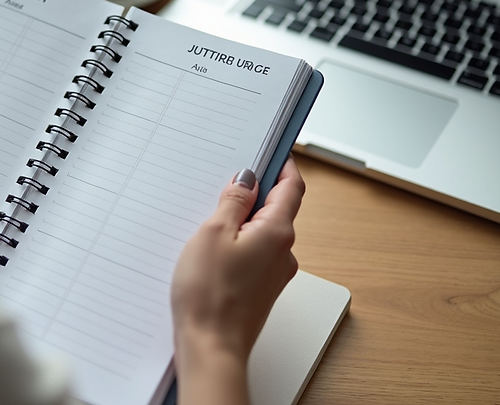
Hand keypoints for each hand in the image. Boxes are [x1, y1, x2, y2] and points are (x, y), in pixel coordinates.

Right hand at [170, 158, 303, 404]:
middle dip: (252, 193)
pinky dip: (236, 245)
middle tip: (222, 185)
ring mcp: (274, 273)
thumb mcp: (213, 233)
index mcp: (278, 232)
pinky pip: (252, 254)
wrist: (210, 348)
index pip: (292, 187)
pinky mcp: (259, 289)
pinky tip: (210, 251)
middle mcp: (284, 253)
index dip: (282, 165)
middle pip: (276, 208)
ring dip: (240, 222)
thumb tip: (246, 180)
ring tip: (207, 224)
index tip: (269, 151)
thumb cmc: (210, 296)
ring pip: (261, 233)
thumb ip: (233, 202)